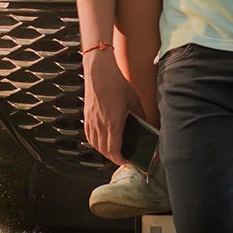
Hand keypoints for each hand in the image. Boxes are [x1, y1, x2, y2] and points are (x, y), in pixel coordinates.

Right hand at [83, 47, 140, 163]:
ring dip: (103, 151)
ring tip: (112, 151)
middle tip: (121, 157)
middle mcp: (100, 125)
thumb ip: (140, 114)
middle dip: (113, 157)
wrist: (99, 71)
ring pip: (95, 144)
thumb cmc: (116, 83)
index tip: (125, 161)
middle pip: (104, 150)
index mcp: (113, 123)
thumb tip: (145, 123)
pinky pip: (89, 135)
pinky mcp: (86, 115)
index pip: (114, 150)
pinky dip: (94, 141)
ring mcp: (91, 121)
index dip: (119, 159)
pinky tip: (100, 140)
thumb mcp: (133, 99)